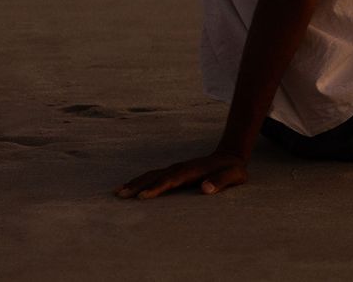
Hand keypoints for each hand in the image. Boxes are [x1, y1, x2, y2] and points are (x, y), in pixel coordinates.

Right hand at [114, 150, 246, 199]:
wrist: (230, 156)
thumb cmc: (232, 169)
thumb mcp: (234, 176)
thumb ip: (221, 181)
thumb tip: (206, 188)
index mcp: (193, 170)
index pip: (172, 180)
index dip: (158, 187)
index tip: (143, 196)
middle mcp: (181, 167)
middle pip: (156, 176)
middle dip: (138, 185)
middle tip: (121, 195)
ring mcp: (176, 168)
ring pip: (152, 175)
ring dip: (135, 182)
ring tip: (117, 192)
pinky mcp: (173, 171)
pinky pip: (154, 176)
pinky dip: (140, 181)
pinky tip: (128, 187)